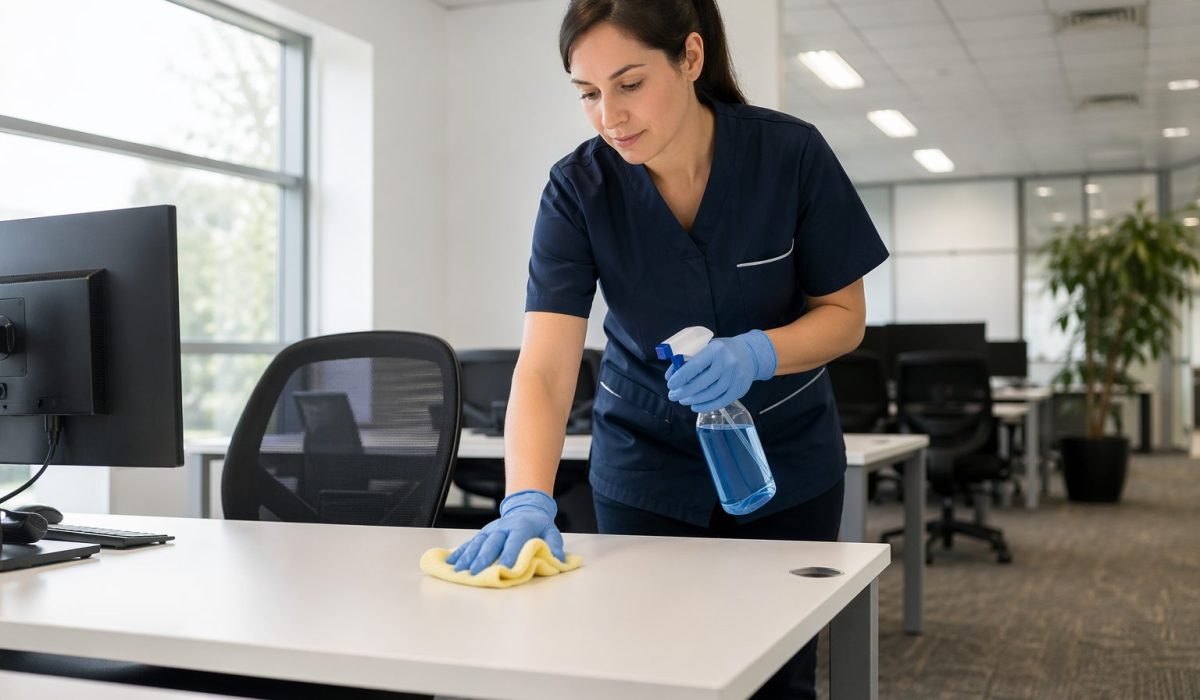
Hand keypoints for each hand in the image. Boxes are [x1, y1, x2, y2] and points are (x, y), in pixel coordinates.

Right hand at [445, 489, 563, 574]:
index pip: (515, 541)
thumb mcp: (551, 532)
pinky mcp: (483, 533)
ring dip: (468, 557)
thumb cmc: (539, 525)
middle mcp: (503, 527)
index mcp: (521, 527)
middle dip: (483, 558)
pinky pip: (470, 543)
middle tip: (475, 572)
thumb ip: (554, 545)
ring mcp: (491, 530)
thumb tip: (558, 559)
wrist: (526, 508)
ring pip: (478, 543)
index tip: (505, 568)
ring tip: (459, 570)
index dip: (510, 554)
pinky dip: (460, 552)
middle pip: (492, 543)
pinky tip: (451, 562)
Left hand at [666, 330, 776, 412]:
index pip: (695, 365)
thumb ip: (688, 359)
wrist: (750, 354)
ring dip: (694, 400)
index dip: (680, 377)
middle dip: (684, 391)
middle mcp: (728, 363)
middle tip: (673, 396)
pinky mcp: (740, 389)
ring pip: (711, 394)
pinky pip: (721, 401)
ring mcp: (735, 377)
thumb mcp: (706, 347)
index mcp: (716, 350)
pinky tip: (696, 406)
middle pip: (702, 382)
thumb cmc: (722, 351)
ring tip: (683, 401)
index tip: (670, 384)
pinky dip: (707, 406)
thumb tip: (671, 375)